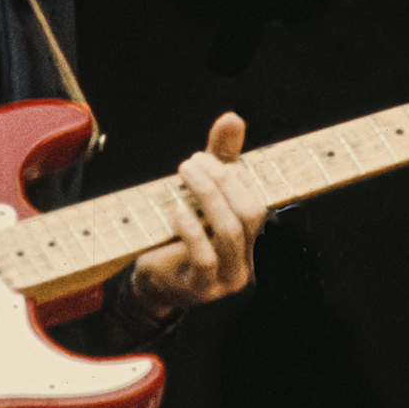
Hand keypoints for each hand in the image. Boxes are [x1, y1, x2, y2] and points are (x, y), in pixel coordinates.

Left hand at [130, 112, 266, 320]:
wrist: (152, 282)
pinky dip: (191, 229)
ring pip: (230, 232)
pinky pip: (204, 257)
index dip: (237, 175)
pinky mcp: (200, 288)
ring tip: (184, 173)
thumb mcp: (199, 193)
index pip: (257, 199)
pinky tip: (177, 209)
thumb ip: (220, 158)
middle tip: (192, 161)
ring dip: (207, 196)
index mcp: (251, 238)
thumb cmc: (177, 234)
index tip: (208, 156)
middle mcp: (246, 259)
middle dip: (222, 181)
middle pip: (249, 212)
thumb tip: (232, 118)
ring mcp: (226, 278)